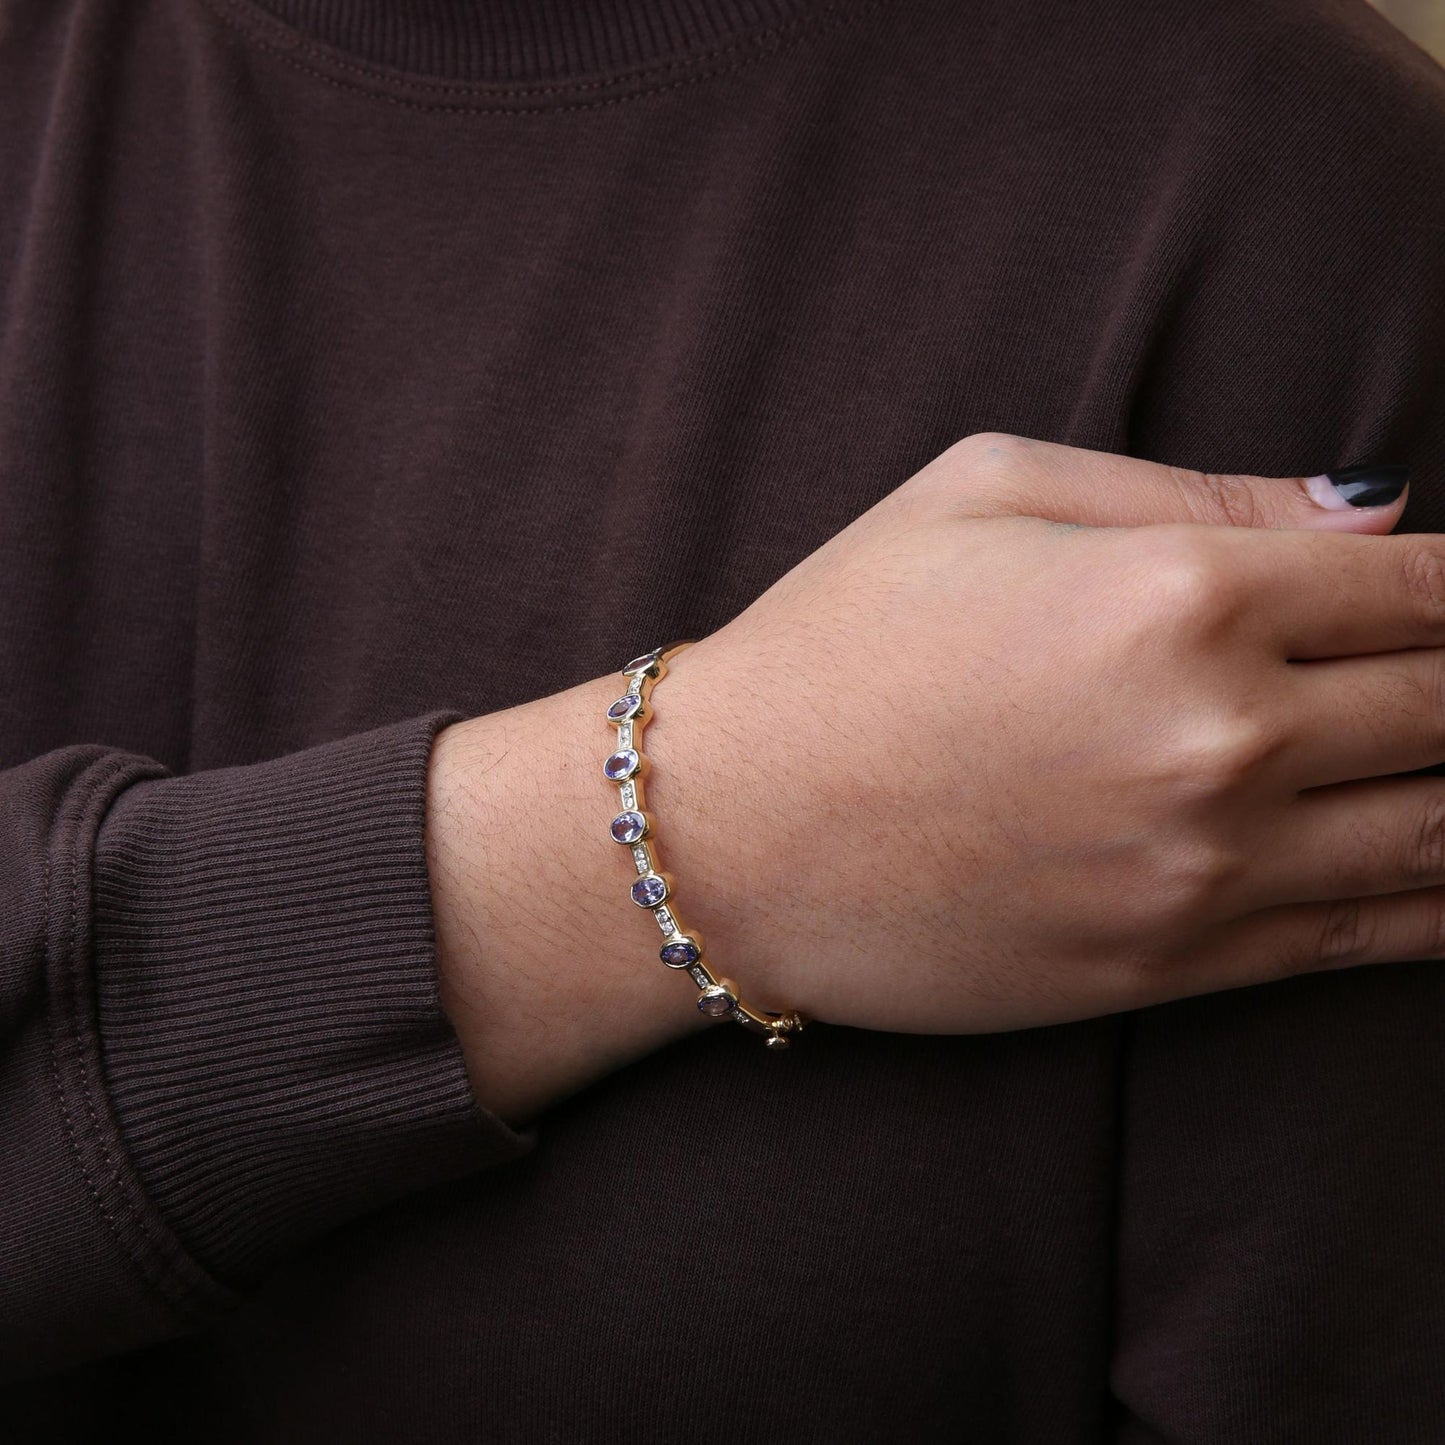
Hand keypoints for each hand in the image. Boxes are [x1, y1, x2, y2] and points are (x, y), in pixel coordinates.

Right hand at [644, 434, 1441, 1033]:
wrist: (727, 832)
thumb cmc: (840, 640)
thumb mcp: (985, 492)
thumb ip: (1194, 492)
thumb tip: (1369, 512)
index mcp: (1178, 594)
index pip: (1428, 586)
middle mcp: (1218, 737)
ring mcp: (1203, 869)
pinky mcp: (1172, 967)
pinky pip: (1371, 940)